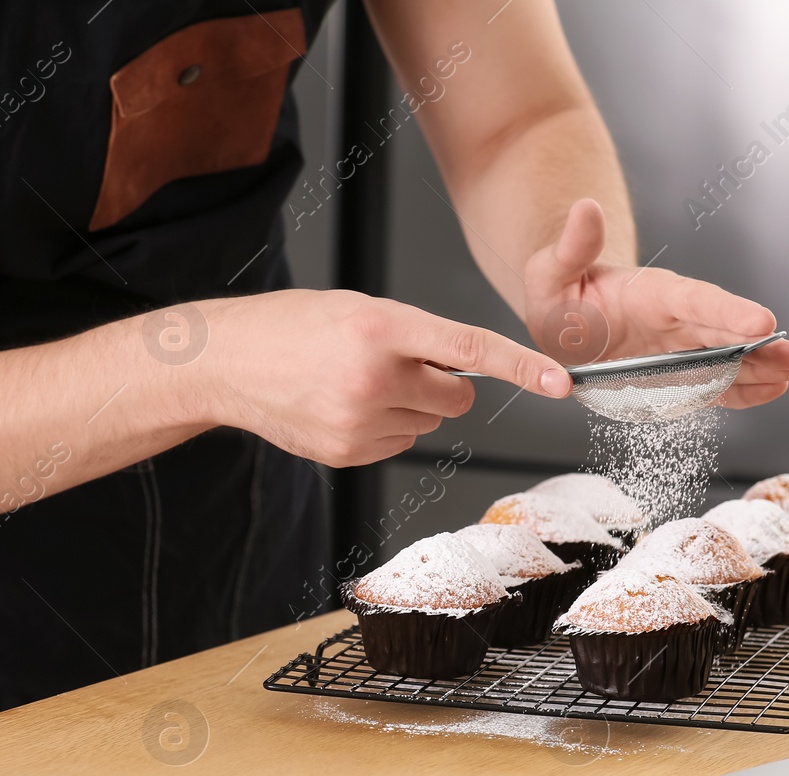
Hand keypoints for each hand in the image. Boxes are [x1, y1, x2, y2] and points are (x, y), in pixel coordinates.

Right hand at [190, 290, 571, 466]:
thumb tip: (464, 372)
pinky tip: (343, 407)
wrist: (228, 362)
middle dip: (443, 384)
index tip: (559, 383)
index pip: (470, 349)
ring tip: (355, 384)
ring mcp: (360, 422)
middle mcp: (374, 377)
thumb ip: (414, 337)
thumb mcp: (358, 310)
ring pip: (428, 423)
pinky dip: (383, 428)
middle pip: (456, 397)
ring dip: (408, 406)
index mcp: (381, 328)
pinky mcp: (347, 452)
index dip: (520, 367)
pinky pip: (398, 444)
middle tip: (398, 366)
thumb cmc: (294, 327)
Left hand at [522, 199, 788, 408]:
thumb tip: (584, 207)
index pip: (695, 300)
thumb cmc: (559, 292)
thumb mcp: (551, 270)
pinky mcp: (678, 372)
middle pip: (723, 331)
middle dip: (761, 346)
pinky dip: (741, 389)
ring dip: (762, 367)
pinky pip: (713, 382)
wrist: (564, 318)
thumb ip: (571, 246)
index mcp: (652, 292)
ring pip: (727, 357)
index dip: (728, 312)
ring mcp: (681, 346)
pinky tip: (771, 391)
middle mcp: (675, 318)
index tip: (762, 322)